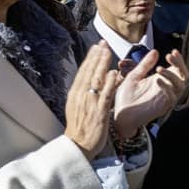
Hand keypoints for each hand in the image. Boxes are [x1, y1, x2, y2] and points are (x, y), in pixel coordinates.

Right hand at [64, 44, 121, 158]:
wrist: (78, 145)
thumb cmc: (80, 128)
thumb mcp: (77, 107)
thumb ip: (83, 94)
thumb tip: (88, 82)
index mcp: (75, 94)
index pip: (83, 72)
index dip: (90, 59)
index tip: (96, 47)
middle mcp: (80, 96)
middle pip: (88, 72)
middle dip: (96, 56)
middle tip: (102, 43)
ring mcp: (89, 103)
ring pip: (96, 80)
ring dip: (102, 64)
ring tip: (108, 51)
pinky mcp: (99, 111)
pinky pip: (105, 94)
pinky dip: (109, 83)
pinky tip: (114, 73)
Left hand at [112, 49, 188, 141]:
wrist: (119, 115)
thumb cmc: (126, 97)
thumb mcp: (134, 76)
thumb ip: (145, 64)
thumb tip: (155, 51)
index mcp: (161, 80)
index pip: (177, 69)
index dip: (178, 60)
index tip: (173, 51)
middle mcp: (167, 88)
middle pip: (184, 76)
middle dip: (179, 65)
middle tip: (170, 56)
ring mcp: (166, 98)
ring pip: (180, 85)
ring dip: (171, 75)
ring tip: (159, 69)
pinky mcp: (163, 107)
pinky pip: (172, 97)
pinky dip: (167, 88)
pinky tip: (157, 80)